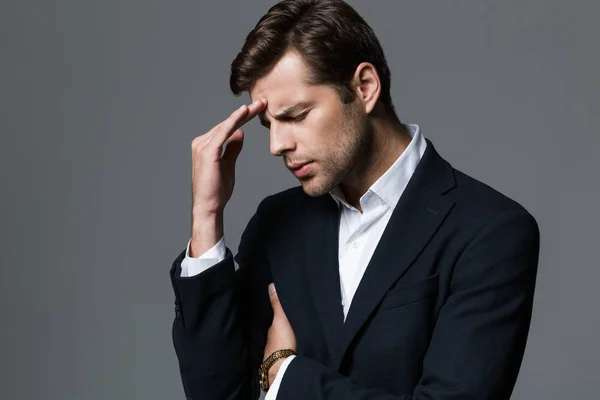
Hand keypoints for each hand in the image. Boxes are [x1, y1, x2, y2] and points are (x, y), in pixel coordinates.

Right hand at [189, 98, 266, 255]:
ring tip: (259, 105)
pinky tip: (244, 113)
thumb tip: (240, 133)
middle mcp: (201, 143)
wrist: (209, 206)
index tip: (258, 109)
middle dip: (246, 113)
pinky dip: (233, 121)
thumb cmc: (217, 190)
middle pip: (227, 124)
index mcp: (205, 145)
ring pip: (226, 126)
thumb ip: (232, 148)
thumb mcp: (228, 164)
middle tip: (263, 102)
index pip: (227, 128)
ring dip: (243, 114)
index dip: (243, 118)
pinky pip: (223, 132)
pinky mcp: (207, 151)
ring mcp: (202, 146)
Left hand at [264, 283, 296, 385]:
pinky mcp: (286, 361)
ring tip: (297, 334)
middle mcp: (274, 341)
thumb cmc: (281, 342)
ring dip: (289, 339)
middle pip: (281, 332)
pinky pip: (290, 351)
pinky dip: (292, 347)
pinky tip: (297, 347)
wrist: (283, 366)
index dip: (281, 316)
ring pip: (284, 342)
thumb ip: (277, 304)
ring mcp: (279, 352)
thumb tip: (271, 285)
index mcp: (273, 330)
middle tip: (294, 322)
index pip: (277, 321)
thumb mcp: (280, 319)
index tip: (287, 311)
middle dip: (285, 328)